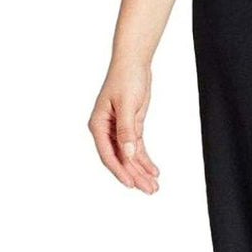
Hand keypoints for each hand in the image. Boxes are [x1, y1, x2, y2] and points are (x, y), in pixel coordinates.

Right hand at [88, 59, 159, 193]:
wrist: (134, 62)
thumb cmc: (126, 78)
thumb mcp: (127, 104)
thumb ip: (127, 130)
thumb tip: (128, 154)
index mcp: (98, 126)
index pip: (109, 154)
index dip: (120, 171)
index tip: (131, 184)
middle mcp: (106, 130)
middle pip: (121, 158)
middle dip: (135, 175)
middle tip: (149, 190)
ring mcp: (118, 129)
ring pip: (130, 155)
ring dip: (141, 170)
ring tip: (153, 186)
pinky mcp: (131, 126)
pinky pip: (137, 147)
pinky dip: (145, 159)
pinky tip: (152, 170)